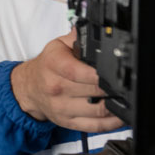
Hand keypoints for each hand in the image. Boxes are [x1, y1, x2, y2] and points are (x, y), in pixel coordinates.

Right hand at [10, 29, 124, 131]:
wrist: (28, 87)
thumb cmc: (46, 66)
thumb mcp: (57, 45)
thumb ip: (77, 37)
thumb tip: (94, 27)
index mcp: (53, 65)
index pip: (78, 72)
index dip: (100, 74)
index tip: (114, 73)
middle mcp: (56, 88)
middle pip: (94, 91)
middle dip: (113, 87)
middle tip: (126, 84)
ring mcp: (61, 107)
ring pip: (98, 110)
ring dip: (117, 105)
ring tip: (125, 98)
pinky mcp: (68, 122)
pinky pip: (95, 126)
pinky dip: (113, 123)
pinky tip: (120, 115)